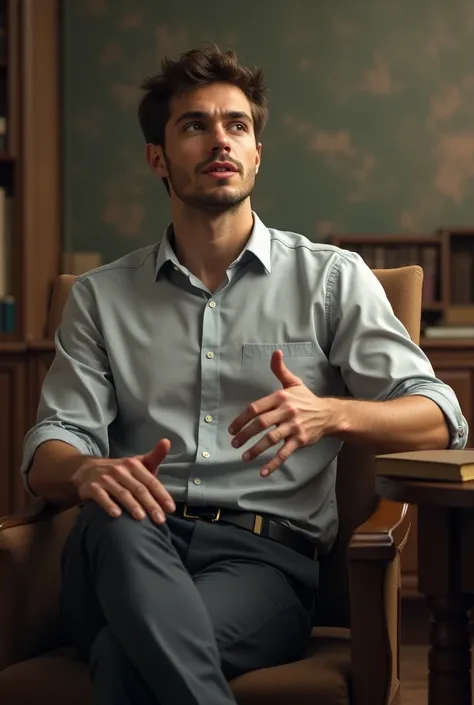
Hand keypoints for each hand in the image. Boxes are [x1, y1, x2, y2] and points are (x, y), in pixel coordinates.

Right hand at [72, 439, 174, 522]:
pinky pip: (102, 497)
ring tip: (141, 518)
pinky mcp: (93, 487)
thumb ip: (155, 456)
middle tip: (161, 520)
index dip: (162, 495)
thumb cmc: (121, 471)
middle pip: (139, 489)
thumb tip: (167, 441)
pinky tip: (116, 515)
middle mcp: (120, 470)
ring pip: (122, 493)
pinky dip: (109, 505)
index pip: (151, 481)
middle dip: (151, 505)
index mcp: (134, 465)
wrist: (88, 469)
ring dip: (132, 506)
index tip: (171, 509)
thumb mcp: (138, 462)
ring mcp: (106, 478)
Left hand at [229, 350, 333, 475]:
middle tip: (234, 443)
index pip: (256, 408)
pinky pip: (285, 453)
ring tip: (244, 457)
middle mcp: (287, 411)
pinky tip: (263, 471)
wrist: (329, 414)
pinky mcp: (301, 440)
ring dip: (256, 449)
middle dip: (245, 434)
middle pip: (261, 423)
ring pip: (271, 439)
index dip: (242, 419)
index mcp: (281, 397)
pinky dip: (273, 463)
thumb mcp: (293, 383)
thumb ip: (280, 370)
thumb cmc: (306, 399)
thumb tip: (275, 352)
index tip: (232, 429)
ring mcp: (294, 427)